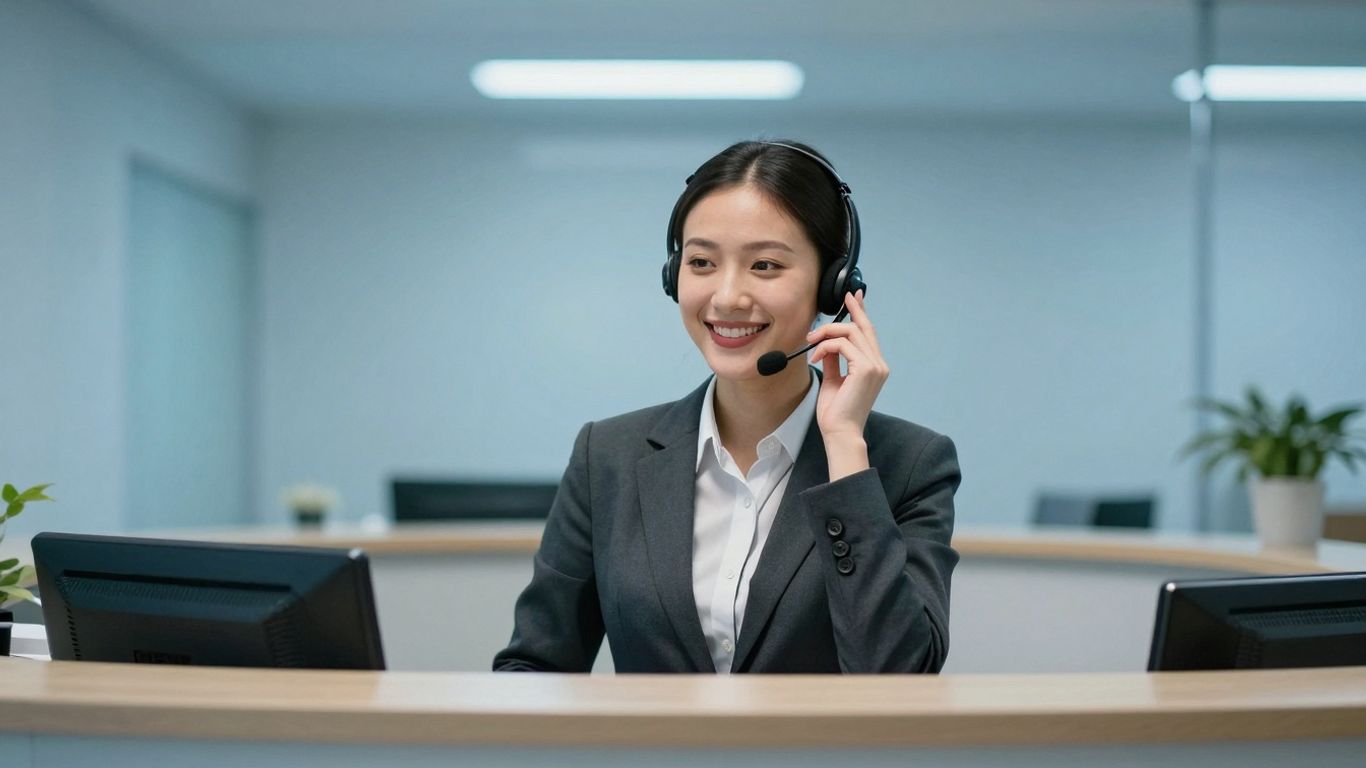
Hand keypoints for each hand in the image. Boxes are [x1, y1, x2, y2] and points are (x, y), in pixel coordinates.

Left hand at [807, 289, 888, 445]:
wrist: (840, 432)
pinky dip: (824, 347)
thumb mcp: (834, 379)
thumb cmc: (836, 412)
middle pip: (861, 327)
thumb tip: (828, 342)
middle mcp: (879, 364)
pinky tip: (815, 358)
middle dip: (840, 317)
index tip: (853, 296)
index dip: (861, 311)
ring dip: (825, 334)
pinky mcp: (865, 369)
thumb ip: (834, 359)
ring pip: (850, 332)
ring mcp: (875, 366)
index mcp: (875, 366)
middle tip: (817, 324)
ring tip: (810, 344)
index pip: (869, 332)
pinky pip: (841, 345)